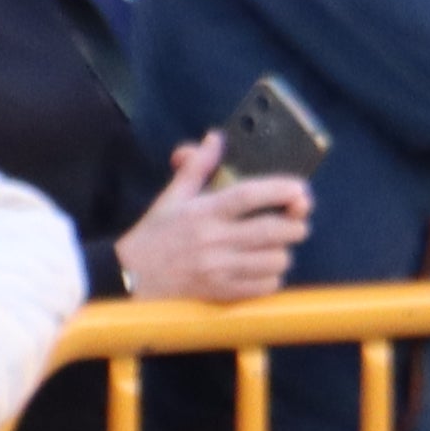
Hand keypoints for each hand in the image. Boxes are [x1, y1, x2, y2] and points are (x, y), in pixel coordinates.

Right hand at [113, 135, 311, 304]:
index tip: (300, 189)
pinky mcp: (221, 293)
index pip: (248, 195)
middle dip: (295, 224)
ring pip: (274, 260)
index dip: (280, 190)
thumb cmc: (154, 235)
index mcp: (203, 212)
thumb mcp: (172, 197)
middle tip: (296, 221)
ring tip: (276, 247)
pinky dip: (272, 278)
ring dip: (283, 252)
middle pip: (272, 230)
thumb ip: (197, 167)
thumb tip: (215, 138)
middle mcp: (213, 240)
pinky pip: (264, 286)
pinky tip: (262, 269)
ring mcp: (218, 269)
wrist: (129, 277)